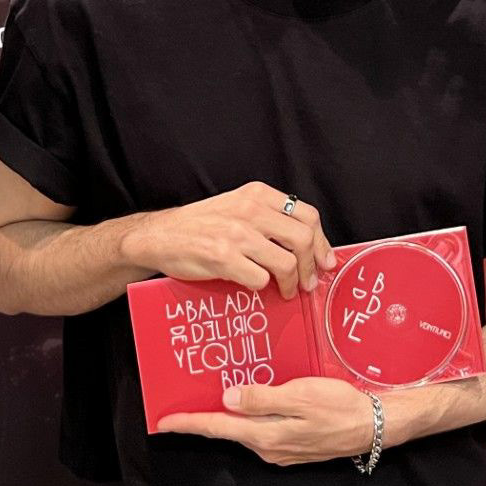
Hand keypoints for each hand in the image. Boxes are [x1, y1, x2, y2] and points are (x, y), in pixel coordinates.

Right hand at [121, 181, 335, 299]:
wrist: (161, 235)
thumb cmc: (202, 225)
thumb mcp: (239, 207)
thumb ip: (270, 219)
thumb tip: (307, 246)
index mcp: (258, 195)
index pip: (307, 216)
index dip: (322, 242)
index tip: (325, 261)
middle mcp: (250, 211)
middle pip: (302, 239)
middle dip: (311, 267)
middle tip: (309, 283)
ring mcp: (236, 234)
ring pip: (286, 263)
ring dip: (291, 283)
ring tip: (286, 291)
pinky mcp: (223, 257)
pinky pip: (259, 279)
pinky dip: (263, 287)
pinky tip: (256, 286)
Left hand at [156, 378, 374, 465]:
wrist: (373, 425)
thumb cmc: (339, 406)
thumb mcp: (300, 395)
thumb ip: (263, 398)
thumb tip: (228, 398)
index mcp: (266, 435)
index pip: (217, 427)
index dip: (189, 422)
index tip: (162, 421)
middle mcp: (268, 447)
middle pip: (227, 430)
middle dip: (203, 417)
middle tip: (181, 400)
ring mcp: (280, 450)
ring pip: (244, 431)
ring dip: (227, 416)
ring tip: (210, 396)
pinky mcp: (291, 447)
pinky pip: (261, 431)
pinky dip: (248, 418)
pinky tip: (248, 403)